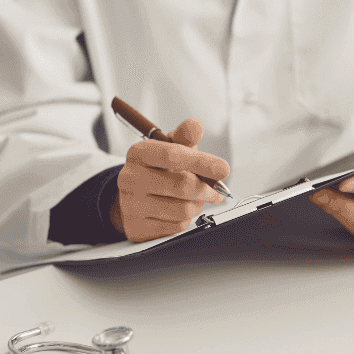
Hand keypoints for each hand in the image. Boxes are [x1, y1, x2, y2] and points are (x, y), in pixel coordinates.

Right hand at [111, 118, 230, 241]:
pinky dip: (186, 220)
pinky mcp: (137, 228)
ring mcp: (131, 205)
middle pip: (182, 186)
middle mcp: (130, 178)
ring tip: (196, 200)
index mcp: (139, 153)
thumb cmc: (158, 170)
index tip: (223, 169)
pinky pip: (176, 227)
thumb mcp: (169, 148)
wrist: (134, 197)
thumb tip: (195, 125)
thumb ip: (184, 138)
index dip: (202, 162)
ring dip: (198, 206)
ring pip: (182, 210)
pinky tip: (180, 211)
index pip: (173, 156)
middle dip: (207, 190)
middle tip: (216, 191)